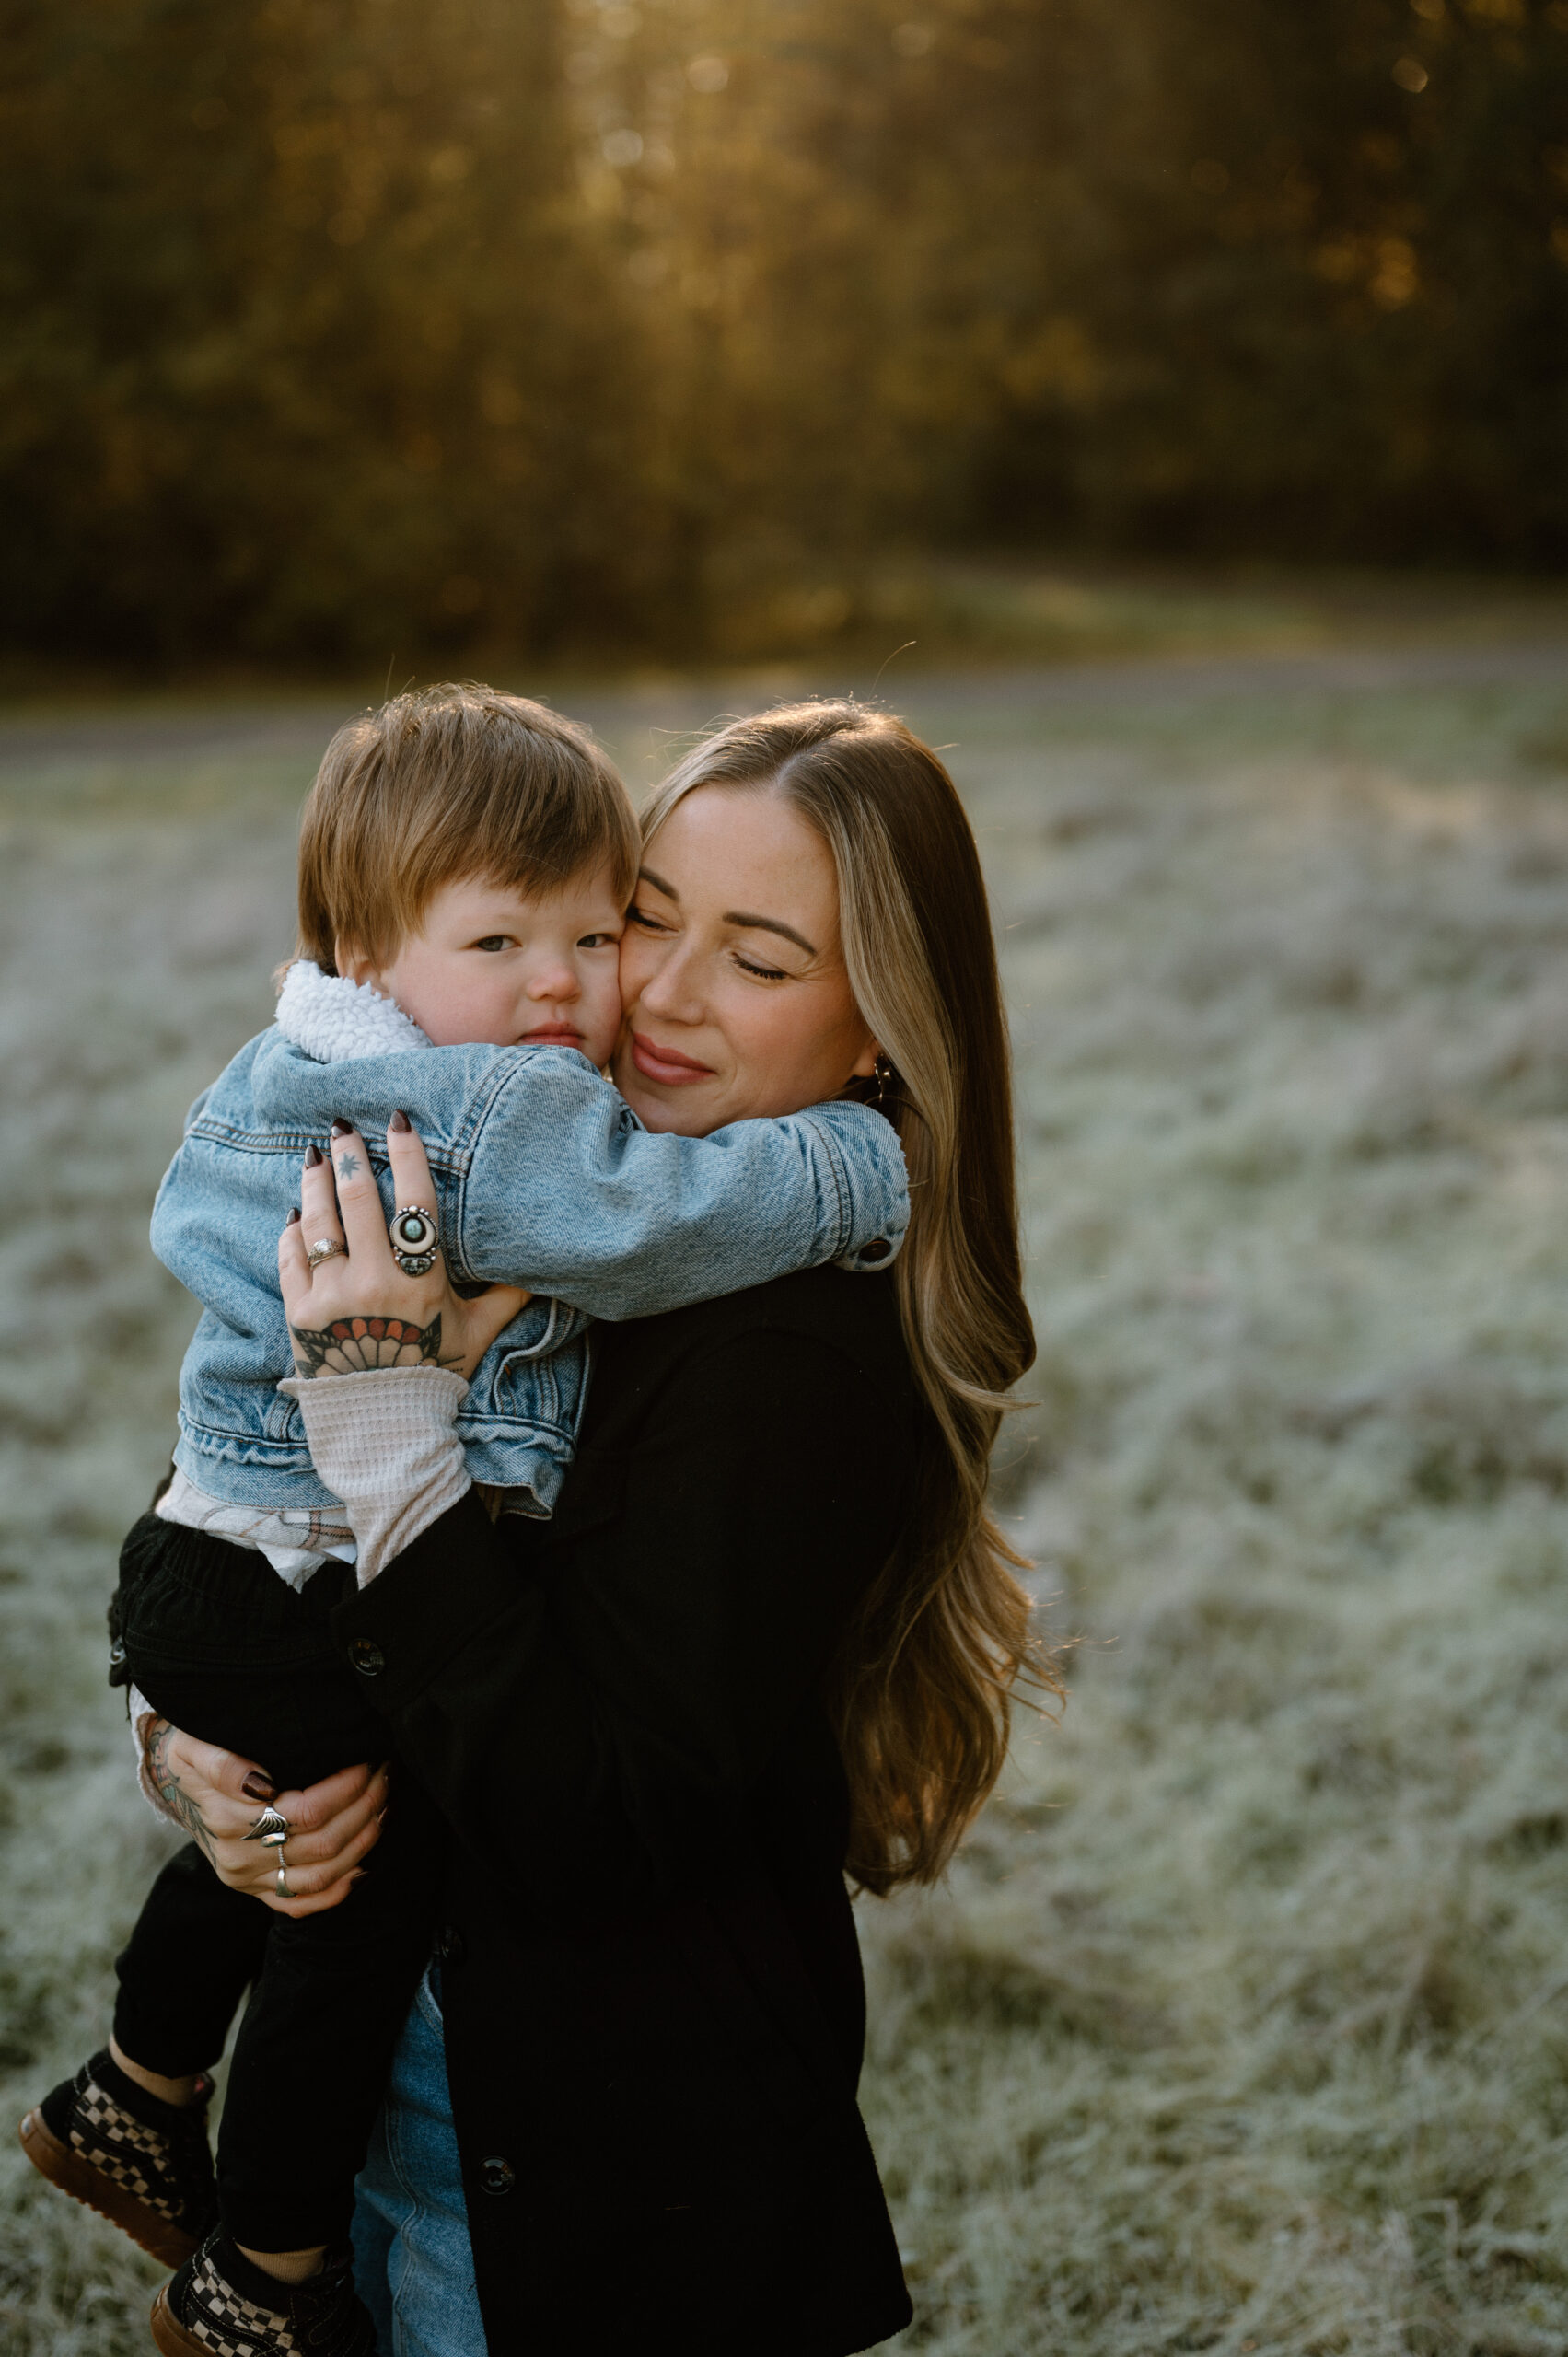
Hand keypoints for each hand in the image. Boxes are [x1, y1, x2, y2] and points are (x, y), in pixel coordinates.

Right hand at [142, 1718, 388, 1918]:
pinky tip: (364, 1860)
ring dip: (363, 1840)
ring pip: (321, 1875)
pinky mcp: (256, 1892)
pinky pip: (302, 1904)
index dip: (345, 1788)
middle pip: (321, 1842)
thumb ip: (223, 1763)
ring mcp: (248, 1881)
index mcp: (227, 1820)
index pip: (304, 1811)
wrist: (174, 1780)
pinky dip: (340, 1887)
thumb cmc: (195, 1752)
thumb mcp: (194, 1746)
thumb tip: (259, 1782)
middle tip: (384, 1775)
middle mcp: (238, 1858)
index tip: (367, 1760)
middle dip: (363, 1807)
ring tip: (383, 1805)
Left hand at [279, 1112, 529, 1380]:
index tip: (398, 1121)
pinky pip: (292, 1258)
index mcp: (421, 1281)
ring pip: (320, 1222)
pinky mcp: (299, 1314)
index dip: (406, 1156)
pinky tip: (299, 1213)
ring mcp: (332, 1298)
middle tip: (344, 1127)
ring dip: (316, 1182)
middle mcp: (374, 1283)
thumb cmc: (435, 1374)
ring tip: (315, 1154)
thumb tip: (550, 1266)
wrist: (384, 1428)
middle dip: (350, 1156)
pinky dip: (294, 1231)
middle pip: (359, 1201)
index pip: (414, 1203)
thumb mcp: (479, 1331)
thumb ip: (509, 1294)